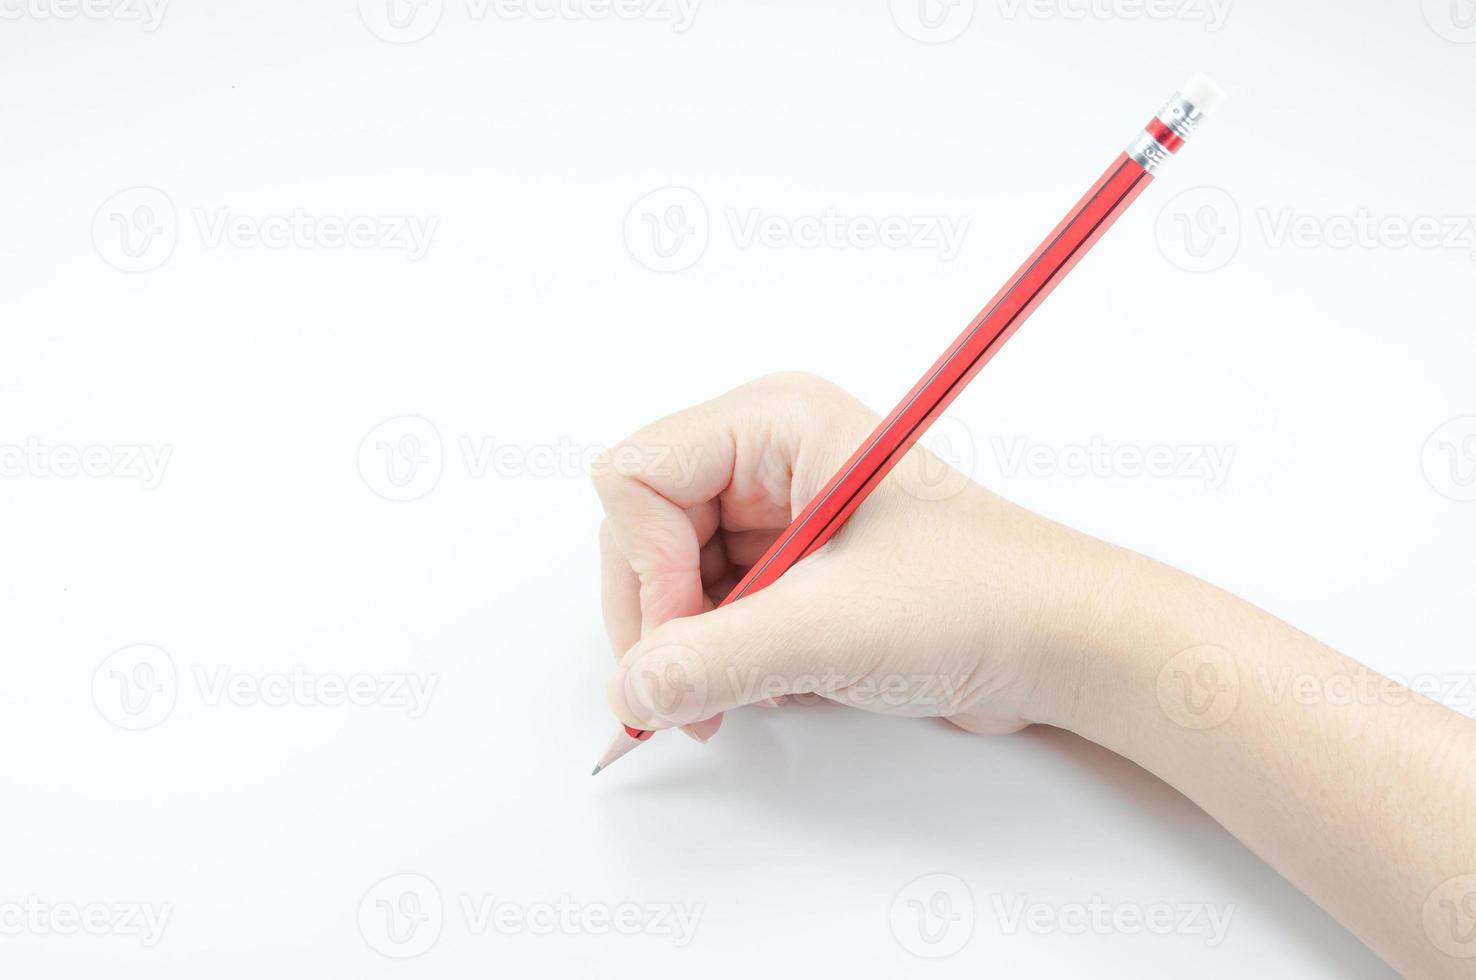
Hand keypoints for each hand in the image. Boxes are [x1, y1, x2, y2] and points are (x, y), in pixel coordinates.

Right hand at [592, 372, 1116, 740]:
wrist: (1062, 645)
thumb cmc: (981, 597)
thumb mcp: (833, 629)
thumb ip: (715, 660)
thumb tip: (627, 690)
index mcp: (776, 424)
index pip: (637, 477)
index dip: (642, 564)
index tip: (681, 636)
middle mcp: (768, 457)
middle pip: (642, 530)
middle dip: (659, 617)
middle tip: (685, 690)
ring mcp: (778, 513)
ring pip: (671, 578)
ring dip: (691, 647)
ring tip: (739, 694)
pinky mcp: (792, 566)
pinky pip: (712, 608)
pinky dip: (724, 656)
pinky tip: (773, 682)